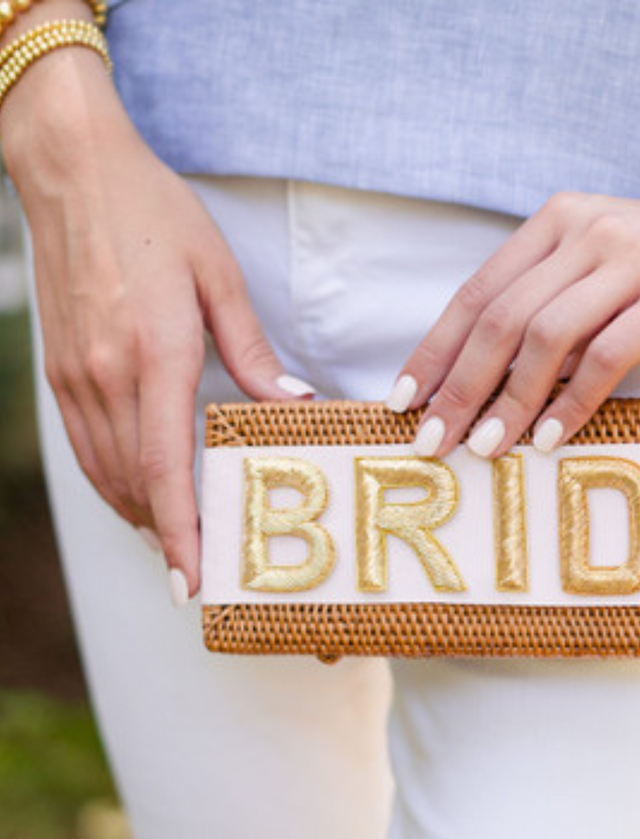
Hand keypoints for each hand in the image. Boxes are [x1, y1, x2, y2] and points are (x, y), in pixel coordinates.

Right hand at [2, 53, 306, 600]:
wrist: (74, 172)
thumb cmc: (155, 217)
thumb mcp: (219, 279)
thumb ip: (252, 351)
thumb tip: (293, 404)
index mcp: (155, 355)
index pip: (167, 468)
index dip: (181, 533)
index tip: (193, 581)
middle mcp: (106, 376)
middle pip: (136, 484)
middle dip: (166, 537)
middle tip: (199, 574)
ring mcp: (76, 374)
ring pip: (106, 471)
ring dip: (139, 515)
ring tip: (174, 546)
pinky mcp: (61, 367)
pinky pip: (85, 445)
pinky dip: (113, 480)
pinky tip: (137, 494)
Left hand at [389, 190, 639, 458]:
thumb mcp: (597, 266)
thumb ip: (549, 302)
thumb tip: (486, 379)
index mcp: (555, 225)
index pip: (477, 293)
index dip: (434, 350)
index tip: (404, 400)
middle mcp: (584, 235)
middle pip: (500, 319)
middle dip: (458, 386)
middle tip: (432, 440)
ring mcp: (630, 261)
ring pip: (547, 337)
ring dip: (509, 400)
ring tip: (484, 449)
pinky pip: (607, 355)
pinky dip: (574, 401)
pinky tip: (552, 439)